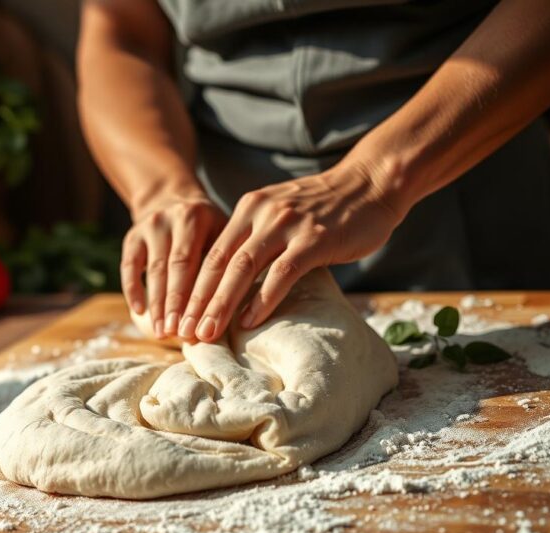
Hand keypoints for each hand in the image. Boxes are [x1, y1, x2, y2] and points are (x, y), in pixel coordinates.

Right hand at [122, 196, 226, 338]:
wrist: (171, 197)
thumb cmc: (207, 227)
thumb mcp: (222, 230)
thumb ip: (227, 260)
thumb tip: (236, 307)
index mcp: (197, 217)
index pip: (197, 262)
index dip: (197, 295)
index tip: (202, 325)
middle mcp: (172, 218)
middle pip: (174, 268)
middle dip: (176, 304)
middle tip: (179, 334)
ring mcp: (149, 226)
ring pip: (152, 271)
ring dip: (157, 305)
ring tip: (162, 332)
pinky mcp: (132, 237)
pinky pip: (129, 267)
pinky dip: (133, 290)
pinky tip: (139, 312)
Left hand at [178, 162, 404, 342]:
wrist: (371, 183)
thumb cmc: (326, 208)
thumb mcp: (280, 213)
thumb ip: (256, 239)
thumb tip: (230, 280)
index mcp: (248, 208)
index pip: (210, 254)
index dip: (190, 288)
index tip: (178, 317)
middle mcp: (261, 213)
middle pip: (218, 263)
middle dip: (197, 301)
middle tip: (183, 332)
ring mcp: (287, 225)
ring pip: (242, 269)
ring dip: (221, 304)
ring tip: (207, 331)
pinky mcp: (314, 239)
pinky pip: (281, 273)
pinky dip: (262, 299)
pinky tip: (249, 321)